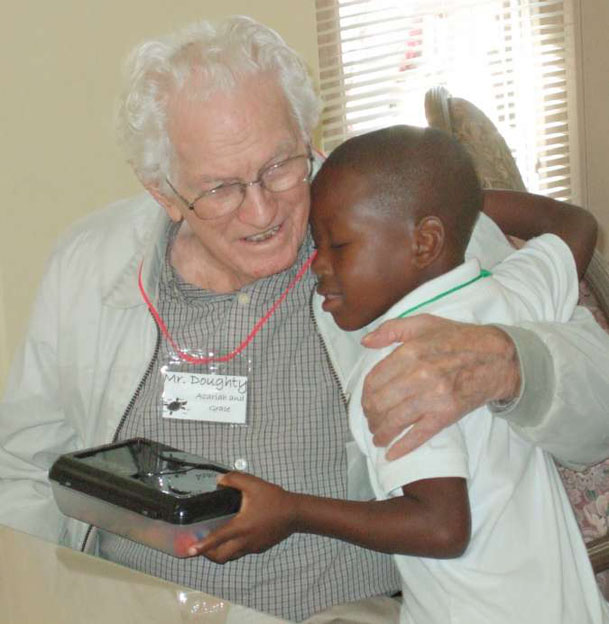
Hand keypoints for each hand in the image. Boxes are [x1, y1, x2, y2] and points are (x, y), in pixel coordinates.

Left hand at [189, 472, 296, 562]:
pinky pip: (242, 552)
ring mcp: (253, 547)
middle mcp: (245, 541)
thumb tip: (219, 480)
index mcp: (240, 527)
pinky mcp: (260, 547)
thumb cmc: (274, 499)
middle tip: (199, 546)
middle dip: (207, 554)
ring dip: (220, 553)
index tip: (189, 551)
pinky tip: (235, 536)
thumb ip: (234, 479)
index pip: (216, 540)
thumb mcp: (254, 484)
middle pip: (221, 556)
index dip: (201, 546)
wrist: (295, 513)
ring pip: (231, 556)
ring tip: (214, 542)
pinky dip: (233, 548)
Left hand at [360, 314, 520, 459]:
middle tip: (370, 419)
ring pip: (394, 421)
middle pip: (380, 403)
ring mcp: (432, 398)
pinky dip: (401, 447)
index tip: (365, 400)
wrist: (497, 358)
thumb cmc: (458, 338)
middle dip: (370, 415)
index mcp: (410, 353)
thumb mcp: (423, 323)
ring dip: (380, 432)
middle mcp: (419, 376)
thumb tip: (365, 341)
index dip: (364, 394)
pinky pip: (418, 436)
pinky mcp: (446, 415)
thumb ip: (390, 329)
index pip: (373, 380)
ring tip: (377, 435)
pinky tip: (390, 453)